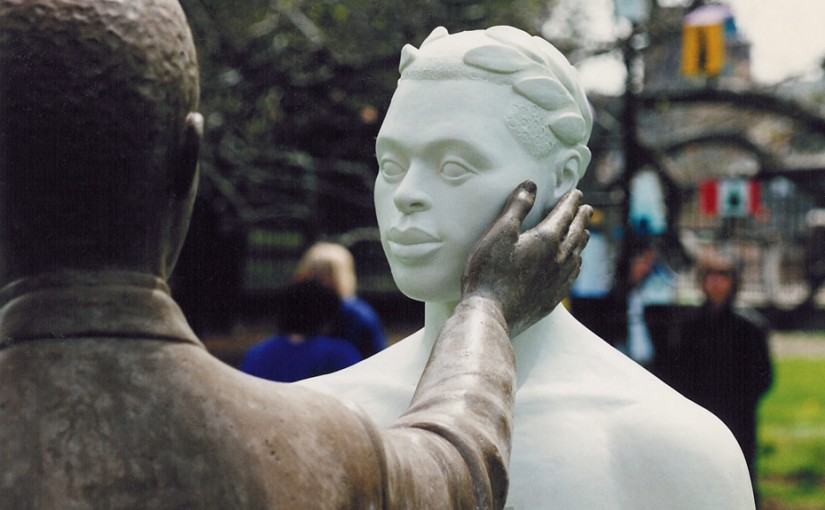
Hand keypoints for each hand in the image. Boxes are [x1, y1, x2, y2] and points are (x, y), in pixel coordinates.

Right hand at [461, 181, 590, 336]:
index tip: (577, 193)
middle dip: (581, 219)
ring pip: (576, 255)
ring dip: (581, 240)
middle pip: (575, 233)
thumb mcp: (499, 232)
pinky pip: (571, 276)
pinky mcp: (551, 298)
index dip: (571, 202)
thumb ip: (517, 207)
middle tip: (587, 209)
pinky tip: (575, 264)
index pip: (564, 214)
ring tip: (585, 232)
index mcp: (546, 239)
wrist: (490, 314)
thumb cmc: (489, 271)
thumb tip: (531, 185)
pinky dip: (576, 264)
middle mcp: (558, 259)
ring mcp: (557, 280)